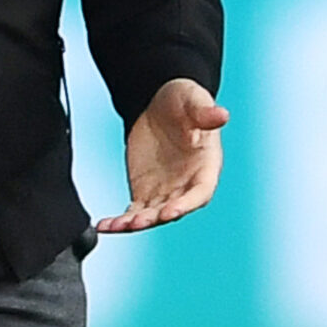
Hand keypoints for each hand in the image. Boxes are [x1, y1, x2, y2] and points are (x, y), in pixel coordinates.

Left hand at [96, 77, 227, 232]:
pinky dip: (119, 221)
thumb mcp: (194, 100)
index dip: (186, 204)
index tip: (170, 212)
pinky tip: (105, 225)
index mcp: (206, 167)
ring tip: (117, 226)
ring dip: (135, 223)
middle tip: (136, 222)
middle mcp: (187, 185)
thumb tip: (221, 115)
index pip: (200, 192)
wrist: (159, 104)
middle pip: (173, 209)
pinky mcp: (144, 192)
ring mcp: (165, 192)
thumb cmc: (184, 101)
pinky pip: (132, 212)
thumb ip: (204, 112)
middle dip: (155, 218)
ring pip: (151, 215)